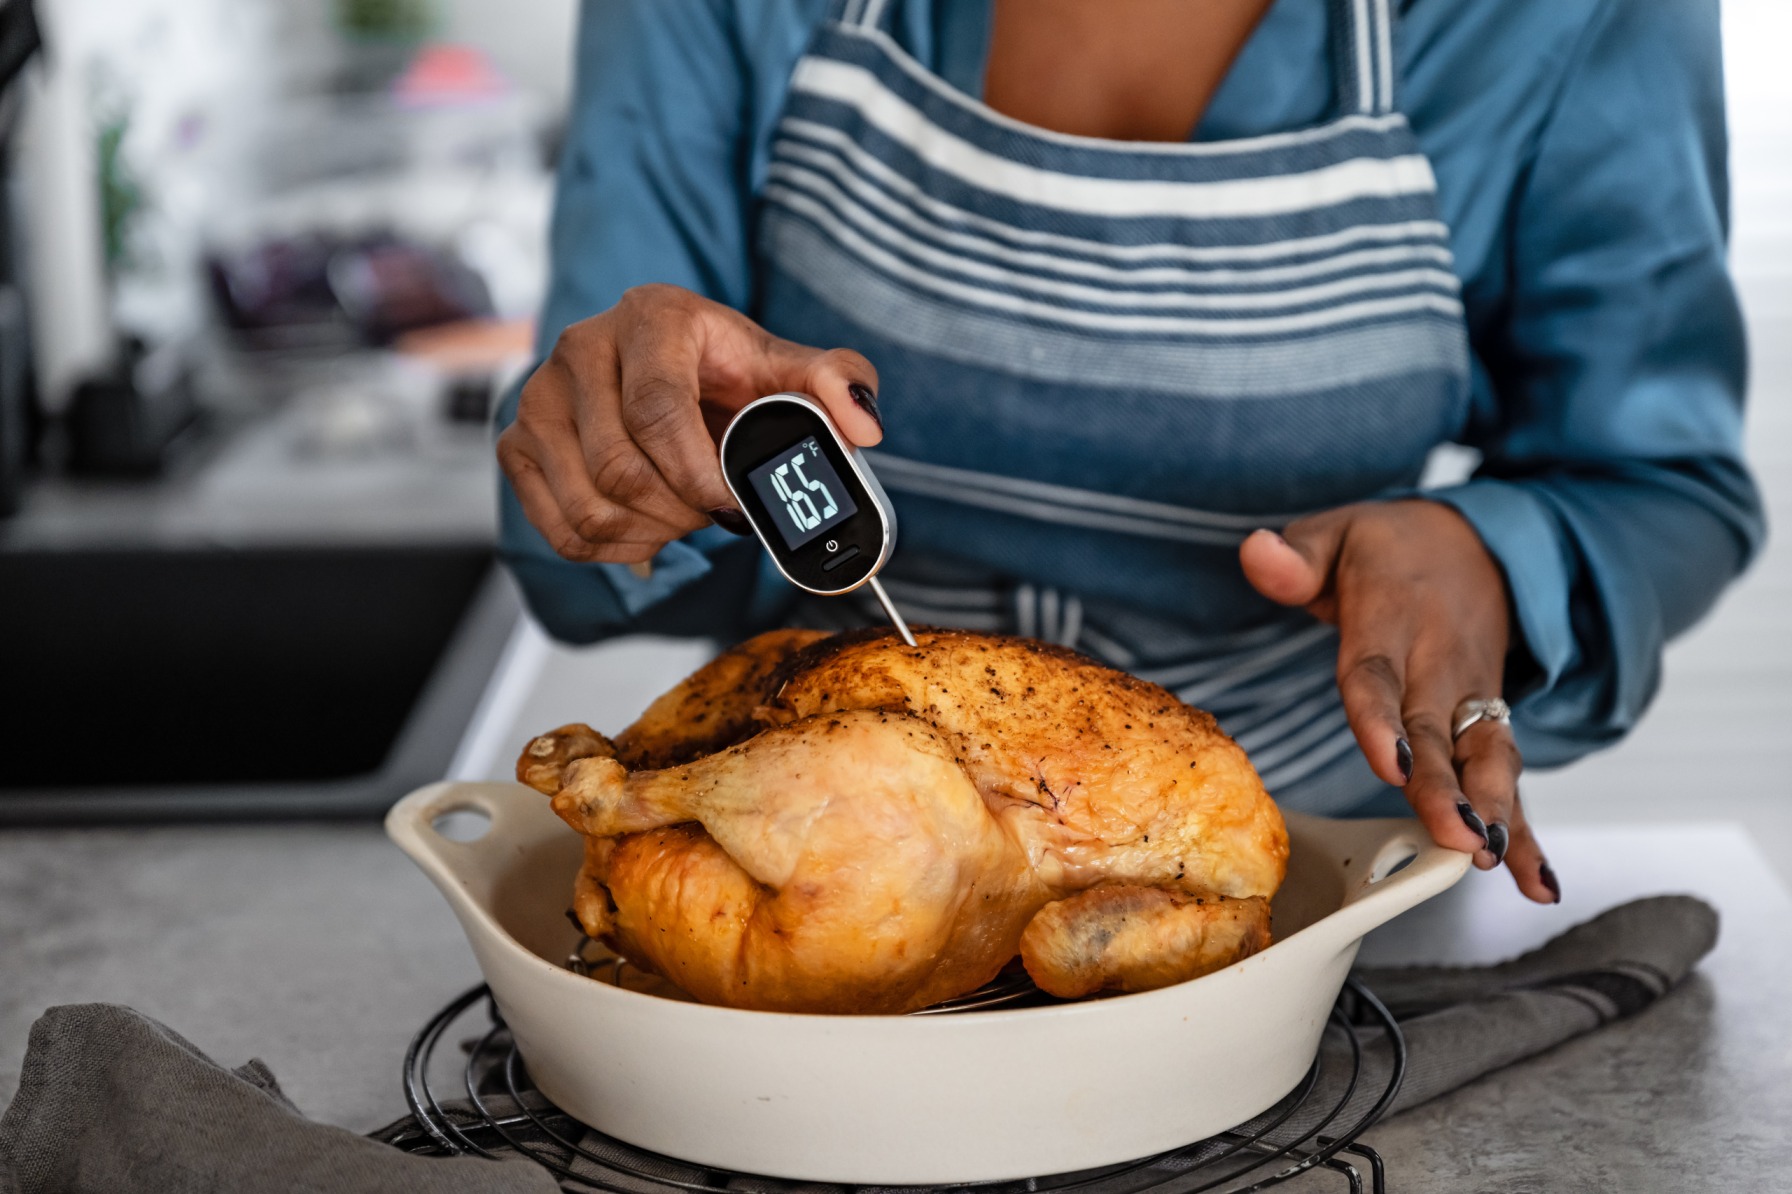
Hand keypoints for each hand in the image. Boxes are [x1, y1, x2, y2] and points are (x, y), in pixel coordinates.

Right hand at [498, 284, 883, 563]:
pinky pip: (559, 527)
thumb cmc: (722, 368)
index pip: (658, 410)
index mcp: (651, 318)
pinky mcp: (517, 440)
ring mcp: (539, 395)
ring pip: (588, 505)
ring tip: (682, 514)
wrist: (665, 364)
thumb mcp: (785, 367)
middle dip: (680, 510)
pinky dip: (611, 548)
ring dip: (648, 533)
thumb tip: (863, 424)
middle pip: (620, 468)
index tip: (732, 503)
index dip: (698, 474)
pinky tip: (645, 528)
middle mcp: (582, 348)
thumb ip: (835, 384)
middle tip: (712, 510)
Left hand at [1238, 500, 1558, 903]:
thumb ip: (1297, 555)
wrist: (1477, 543)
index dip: (1382, 722)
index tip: (1391, 765)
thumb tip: (1257, 552)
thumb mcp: (1336, 533)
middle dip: (1448, 789)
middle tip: (1457, 836)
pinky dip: (1526, 828)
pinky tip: (1536, 881)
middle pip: (1437, 732)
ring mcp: (1471, 694)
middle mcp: (1437, 662)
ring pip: (1485, 758)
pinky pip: (1508, 776)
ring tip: (1490, 858)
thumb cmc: (1389, 548)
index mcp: (1390, 619)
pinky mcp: (1490, 720)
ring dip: (1493, 810)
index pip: (1377, 675)